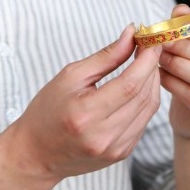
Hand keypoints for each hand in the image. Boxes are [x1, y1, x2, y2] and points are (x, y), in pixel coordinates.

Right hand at [11, 24, 161, 182]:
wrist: (37, 153)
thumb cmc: (47, 110)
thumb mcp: (70, 76)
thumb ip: (105, 57)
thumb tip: (130, 35)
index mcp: (86, 114)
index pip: (130, 84)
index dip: (146, 60)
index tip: (151, 41)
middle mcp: (104, 136)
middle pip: (143, 96)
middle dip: (151, 67)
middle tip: (149, 46)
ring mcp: (115, 149)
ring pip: (148, 109)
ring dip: (152, 82)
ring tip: (145, 63)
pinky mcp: (122, 154)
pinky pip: (143, 121)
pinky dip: (146, 99)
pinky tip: (139, 85)